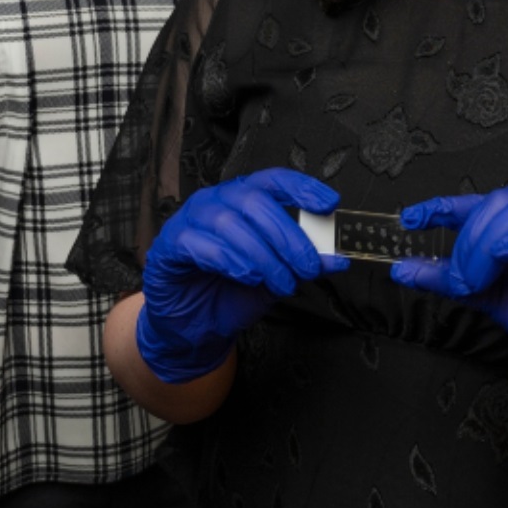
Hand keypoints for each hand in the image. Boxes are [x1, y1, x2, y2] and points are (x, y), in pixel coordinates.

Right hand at [137, 167, 346, 382]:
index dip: (301, 188)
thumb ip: (303, 265)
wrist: (194, 327)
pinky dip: (228, 259)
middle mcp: (216, 202)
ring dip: (262, 255)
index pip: (273, 180)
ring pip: (229, 222)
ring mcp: (189, 220)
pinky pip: (198, 242)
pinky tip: (246, 276)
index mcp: (243, 200)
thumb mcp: (277, 279)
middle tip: (307, 266)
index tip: (328, 203)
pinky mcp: (169, 245)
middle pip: (254, 201)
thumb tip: (338, 259)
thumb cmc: (232, 293)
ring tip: (280, 281)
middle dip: (287, 235)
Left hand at [392, 189, 507, 428]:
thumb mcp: (487, 297)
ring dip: (488, 244)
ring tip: (479, 280)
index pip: (478, 204)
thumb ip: (450, 279)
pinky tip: (506, 256)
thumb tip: (403, 269)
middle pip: (496, 203)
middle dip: (468, 240)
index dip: (442, 207)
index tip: (410, 219)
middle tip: (461, 279)